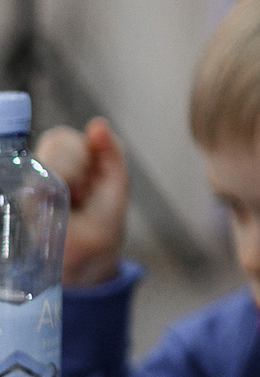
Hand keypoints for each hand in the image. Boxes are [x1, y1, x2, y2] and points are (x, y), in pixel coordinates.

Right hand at [36, 118, 128, 287]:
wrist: (97, 252)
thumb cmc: (104, 215)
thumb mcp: (117, 181)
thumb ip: (111, 150)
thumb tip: (97, 123)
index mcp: (66, 158)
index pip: (59, 138)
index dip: (79, 152)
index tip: (92, 175)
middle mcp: (43, 169)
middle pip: (50, 146)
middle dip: (76, 166)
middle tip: (83, 191)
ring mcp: (30, 187)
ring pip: (42, 164)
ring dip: (67, 180)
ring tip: (74, 200)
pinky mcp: (26, 206)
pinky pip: (32, 191)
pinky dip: (52, 197)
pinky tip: (62, 207)